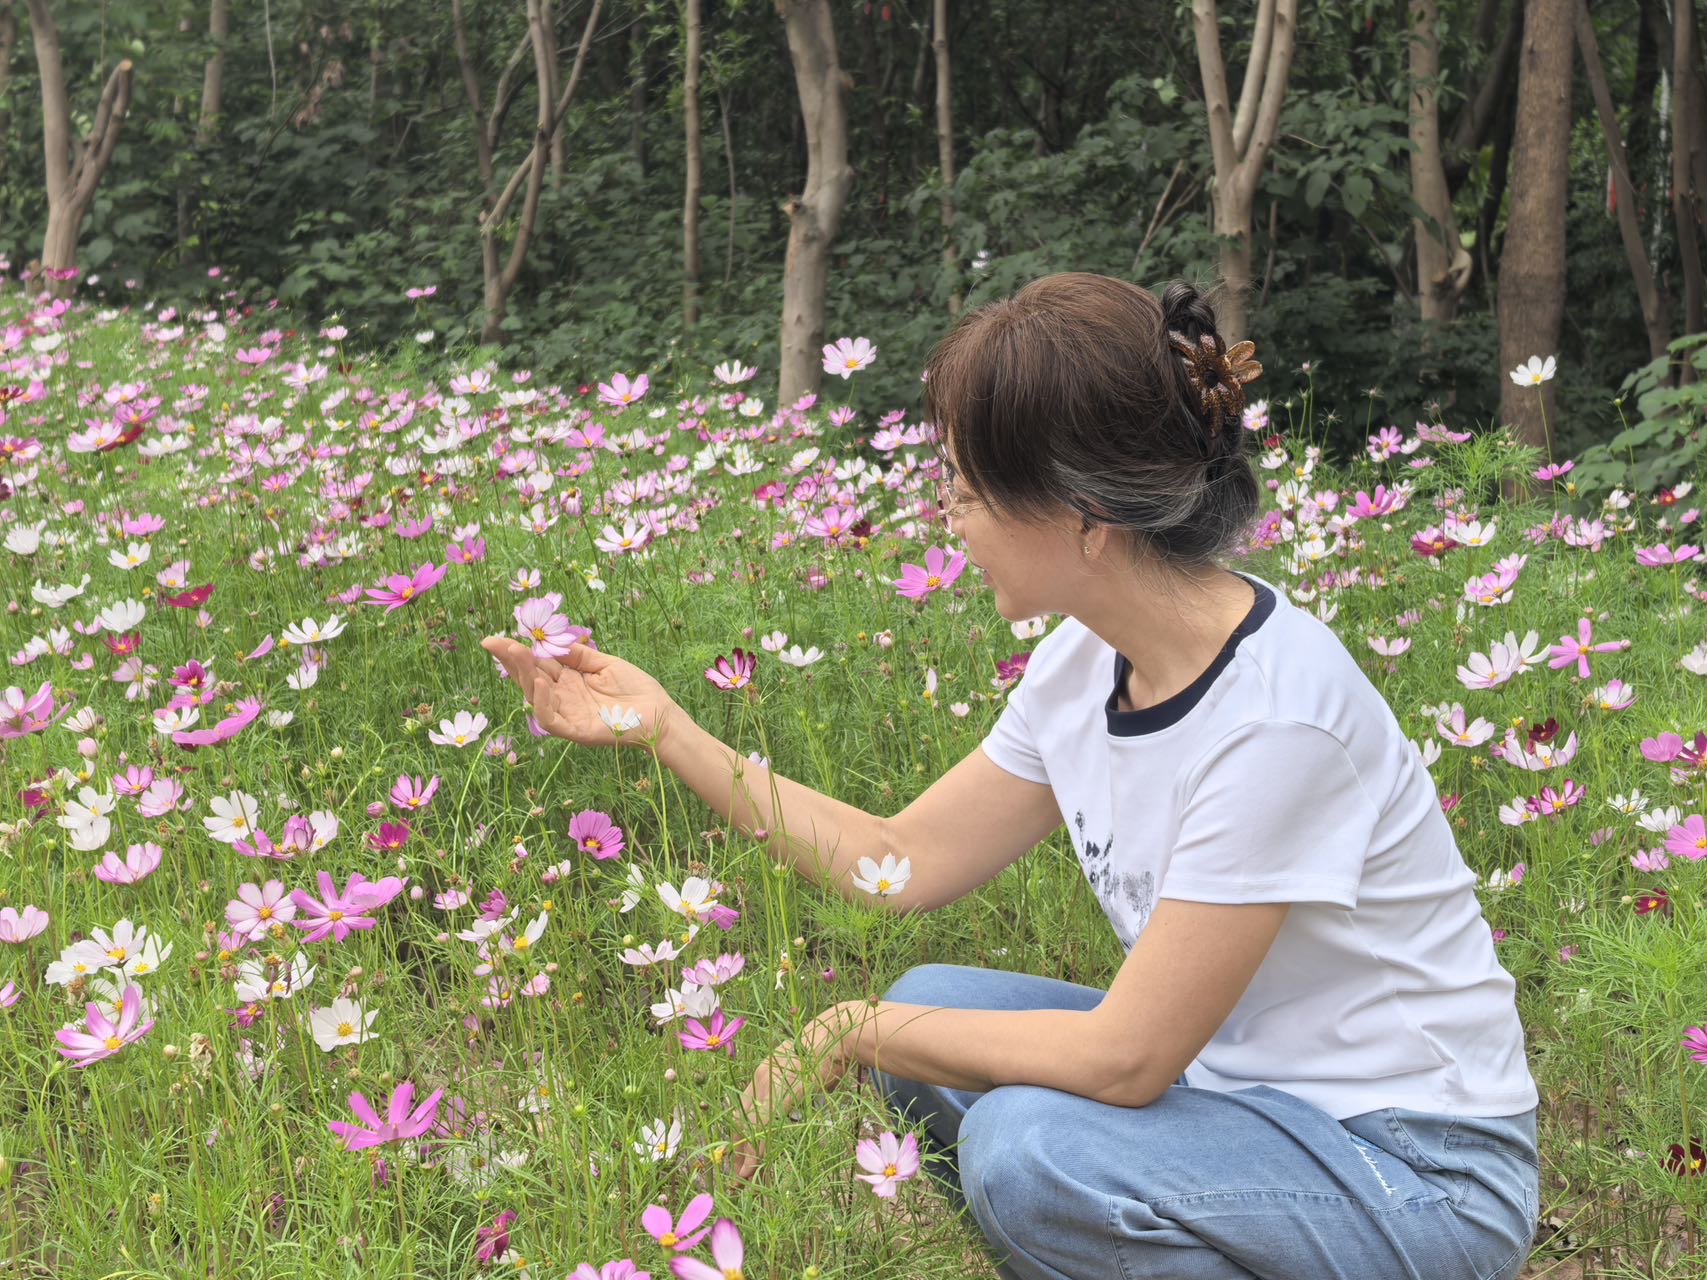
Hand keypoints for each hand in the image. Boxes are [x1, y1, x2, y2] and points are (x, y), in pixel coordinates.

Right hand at [480, 636, 680, 752]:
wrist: (660, 714)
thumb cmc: (637, 690)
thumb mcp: (606, 664)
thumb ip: (579, 655)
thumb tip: (552, 642)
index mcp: (570, 681)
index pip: (538, 664)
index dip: (519, 653)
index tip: (498, 639)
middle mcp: (564, 697)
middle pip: (530, 678)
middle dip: (512, 661)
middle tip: (494, 643)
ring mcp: (568, 715)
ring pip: (535, 697)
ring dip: (523, 676)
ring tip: (516, 655)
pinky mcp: (575, 730)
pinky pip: (550, 718)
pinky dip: (540, 702)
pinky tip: (538, 682)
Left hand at [728, 1013, 852, 1183]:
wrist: (836, 1036)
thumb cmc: (824, 1057)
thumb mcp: (801, 1075)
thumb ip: (791, 1092)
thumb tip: (789, 1111)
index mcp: (763, 1072)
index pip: (743, 1110)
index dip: (739, 1136)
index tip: (738, 1158)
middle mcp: (760, 1076)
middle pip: (741, 1120)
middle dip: (738, 1150)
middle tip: (737, 1176)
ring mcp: (769, 1084)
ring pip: (750, 1126)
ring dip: (747, 1155)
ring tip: (744, 1178)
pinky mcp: (782, 1092)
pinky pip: (765, 1125)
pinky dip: (760, 1147)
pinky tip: (757, 1163)